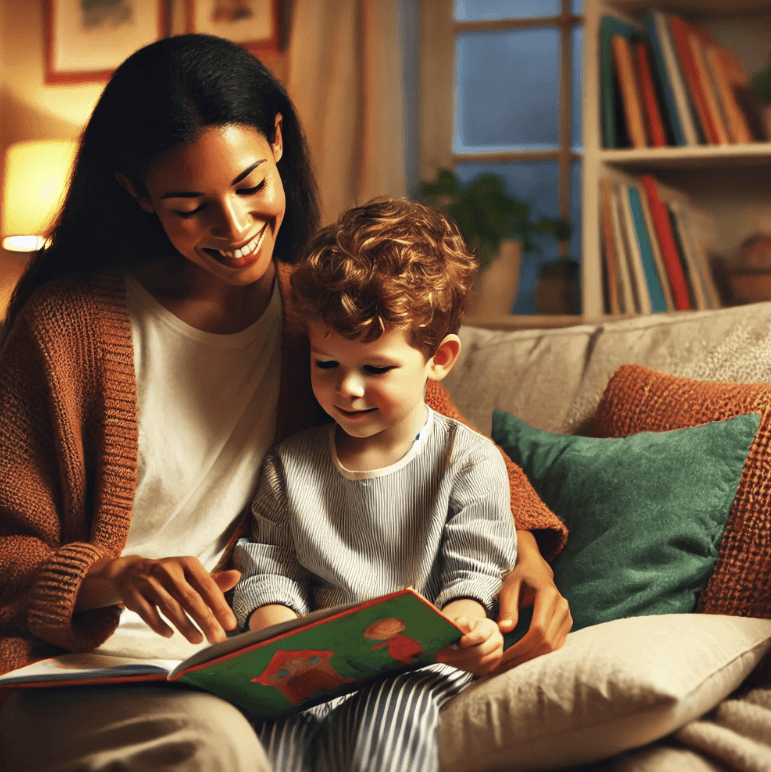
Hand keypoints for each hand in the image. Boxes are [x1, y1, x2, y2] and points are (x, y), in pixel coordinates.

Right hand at [76, 555, 240, 644]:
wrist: (130, 572)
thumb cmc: (169, 577)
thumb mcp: (191, 575)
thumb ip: (214, 580)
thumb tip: (237, 576)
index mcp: (187, 564)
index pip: (207, 586)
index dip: (220, 606)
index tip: (231, 625)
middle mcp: (169, 570)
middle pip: (190, 598)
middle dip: (206, 620)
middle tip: (218, 638)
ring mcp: (149, 582)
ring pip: (170, 607)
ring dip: (185, 626)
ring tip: (198, 640)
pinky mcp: (133, 595)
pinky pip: (148, 613)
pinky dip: (160, 625)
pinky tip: (170, 634)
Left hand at [436, 617, 502, 675]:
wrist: (480, 638)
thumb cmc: (470, 628)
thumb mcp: (465, 621)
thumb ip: (461, 622)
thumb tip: (458, 626)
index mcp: (490, 627)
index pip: (480, 635)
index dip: (468, 640)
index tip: (458, 642)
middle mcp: (497, 641)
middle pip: (479, 652)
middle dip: (458, 655)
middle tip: (441, 655)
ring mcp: (496, 656)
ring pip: (478, 663)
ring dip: (458, 662)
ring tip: (444, 659)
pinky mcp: (492, 667)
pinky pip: (477, 670)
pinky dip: (462, 667)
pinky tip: (452, 662)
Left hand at [493, 530, 571, 673]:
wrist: (537, 570)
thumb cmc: (520, 577)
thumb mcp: (509, 587)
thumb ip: (507, 607)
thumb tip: (505, 631)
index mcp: (548, 595)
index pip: (538, 630)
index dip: (522, 647)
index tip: (504, 657)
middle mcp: (562, 606)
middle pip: (546, 642)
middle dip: (525, 658)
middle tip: (504, 668)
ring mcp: (567, 616)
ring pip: (553, 647)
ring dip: (532, 660)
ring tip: (511, 667)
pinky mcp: (567, 624)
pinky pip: (556, 646)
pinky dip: (540, 656)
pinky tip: (523, 660)